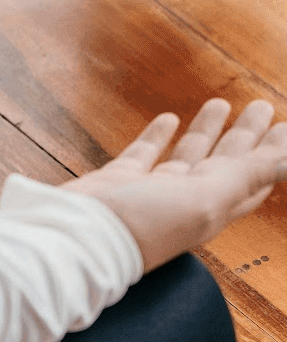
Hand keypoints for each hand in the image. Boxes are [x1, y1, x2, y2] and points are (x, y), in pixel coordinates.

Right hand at [62, 99, 286, 273]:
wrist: (76, 238)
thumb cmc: (141, 227)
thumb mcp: (205, 199)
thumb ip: (245, 176)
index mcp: (213, 207)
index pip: (254, 176)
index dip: (273, 153)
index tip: (285, 127)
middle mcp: (186, 201)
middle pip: (226, 163)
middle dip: (246, 135)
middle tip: (261, 107)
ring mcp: (152, 192)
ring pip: (190, 155)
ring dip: (208, 130)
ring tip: (222, 103)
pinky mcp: (120, 182)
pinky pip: (147, 154)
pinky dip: (160, 135)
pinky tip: (168, 118)